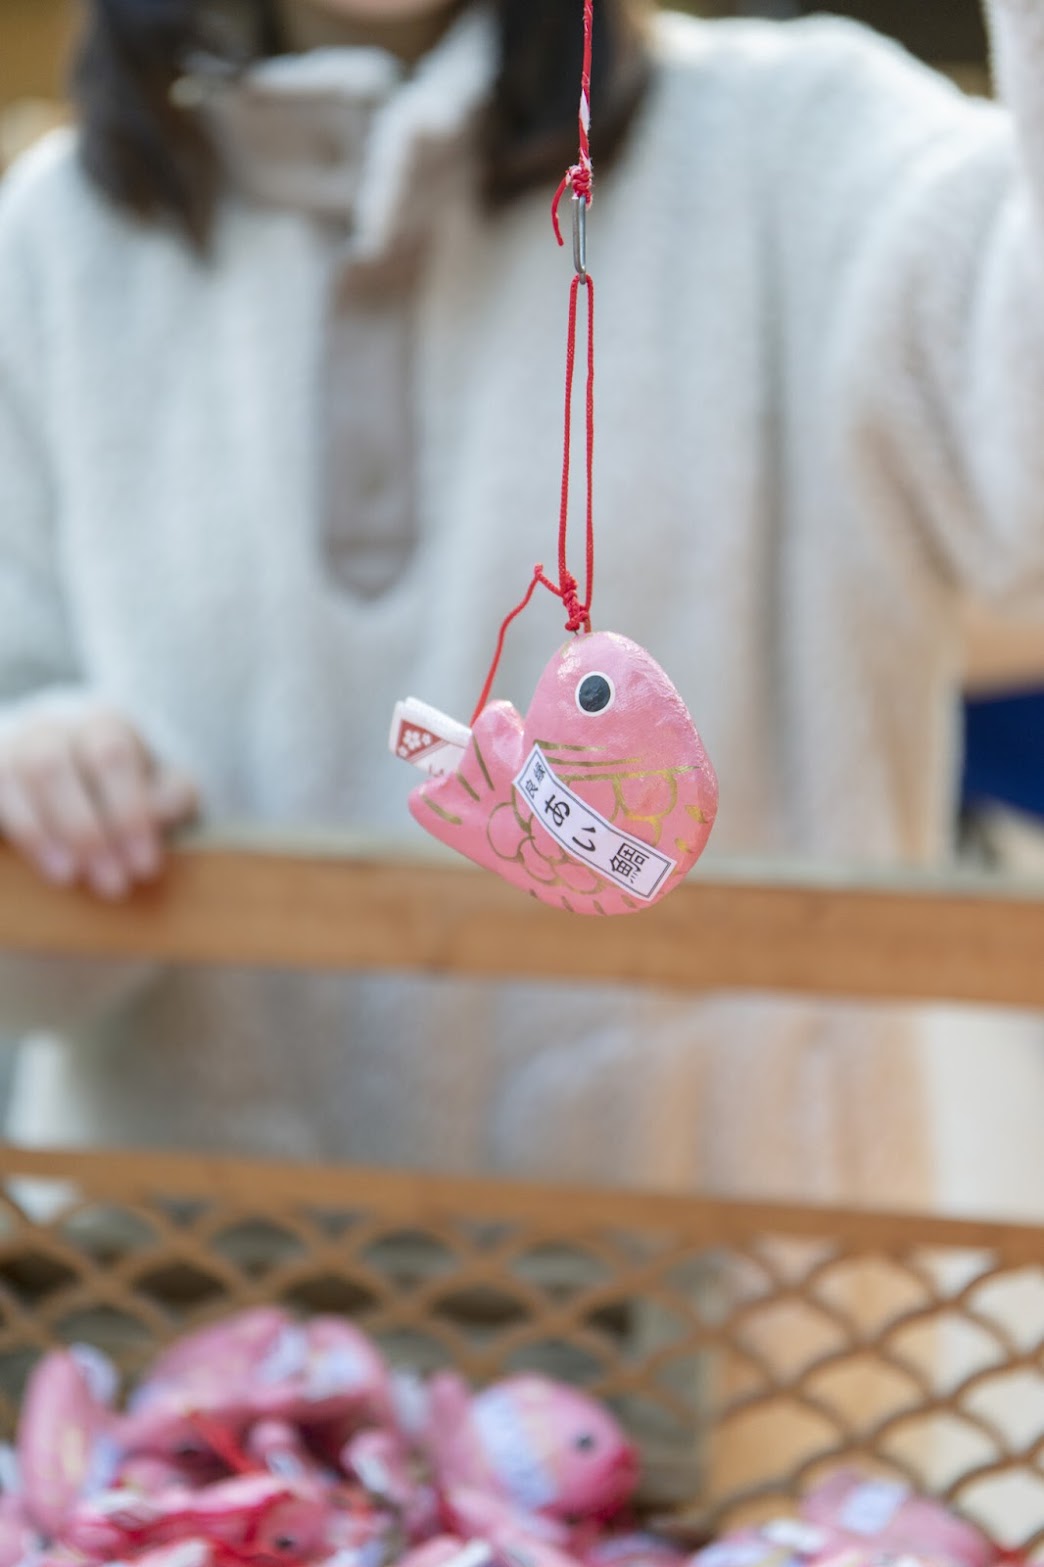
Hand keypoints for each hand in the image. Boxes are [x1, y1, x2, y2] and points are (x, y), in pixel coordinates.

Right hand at [0, 710, 197, 899]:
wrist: (71, 754)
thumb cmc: (127, 779)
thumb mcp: (162, 781)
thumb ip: (172, 795)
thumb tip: (156, 816)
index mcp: (102, 723)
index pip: (111, 756)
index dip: (128, 812)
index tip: (145, 867)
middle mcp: (50, 727)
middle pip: (52, 767)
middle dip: (83, 831)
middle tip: (113, 884)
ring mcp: (14, 746)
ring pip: (13, 776)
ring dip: (39, 834)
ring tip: (68, 877)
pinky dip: (12, 828)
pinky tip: (33, 862)